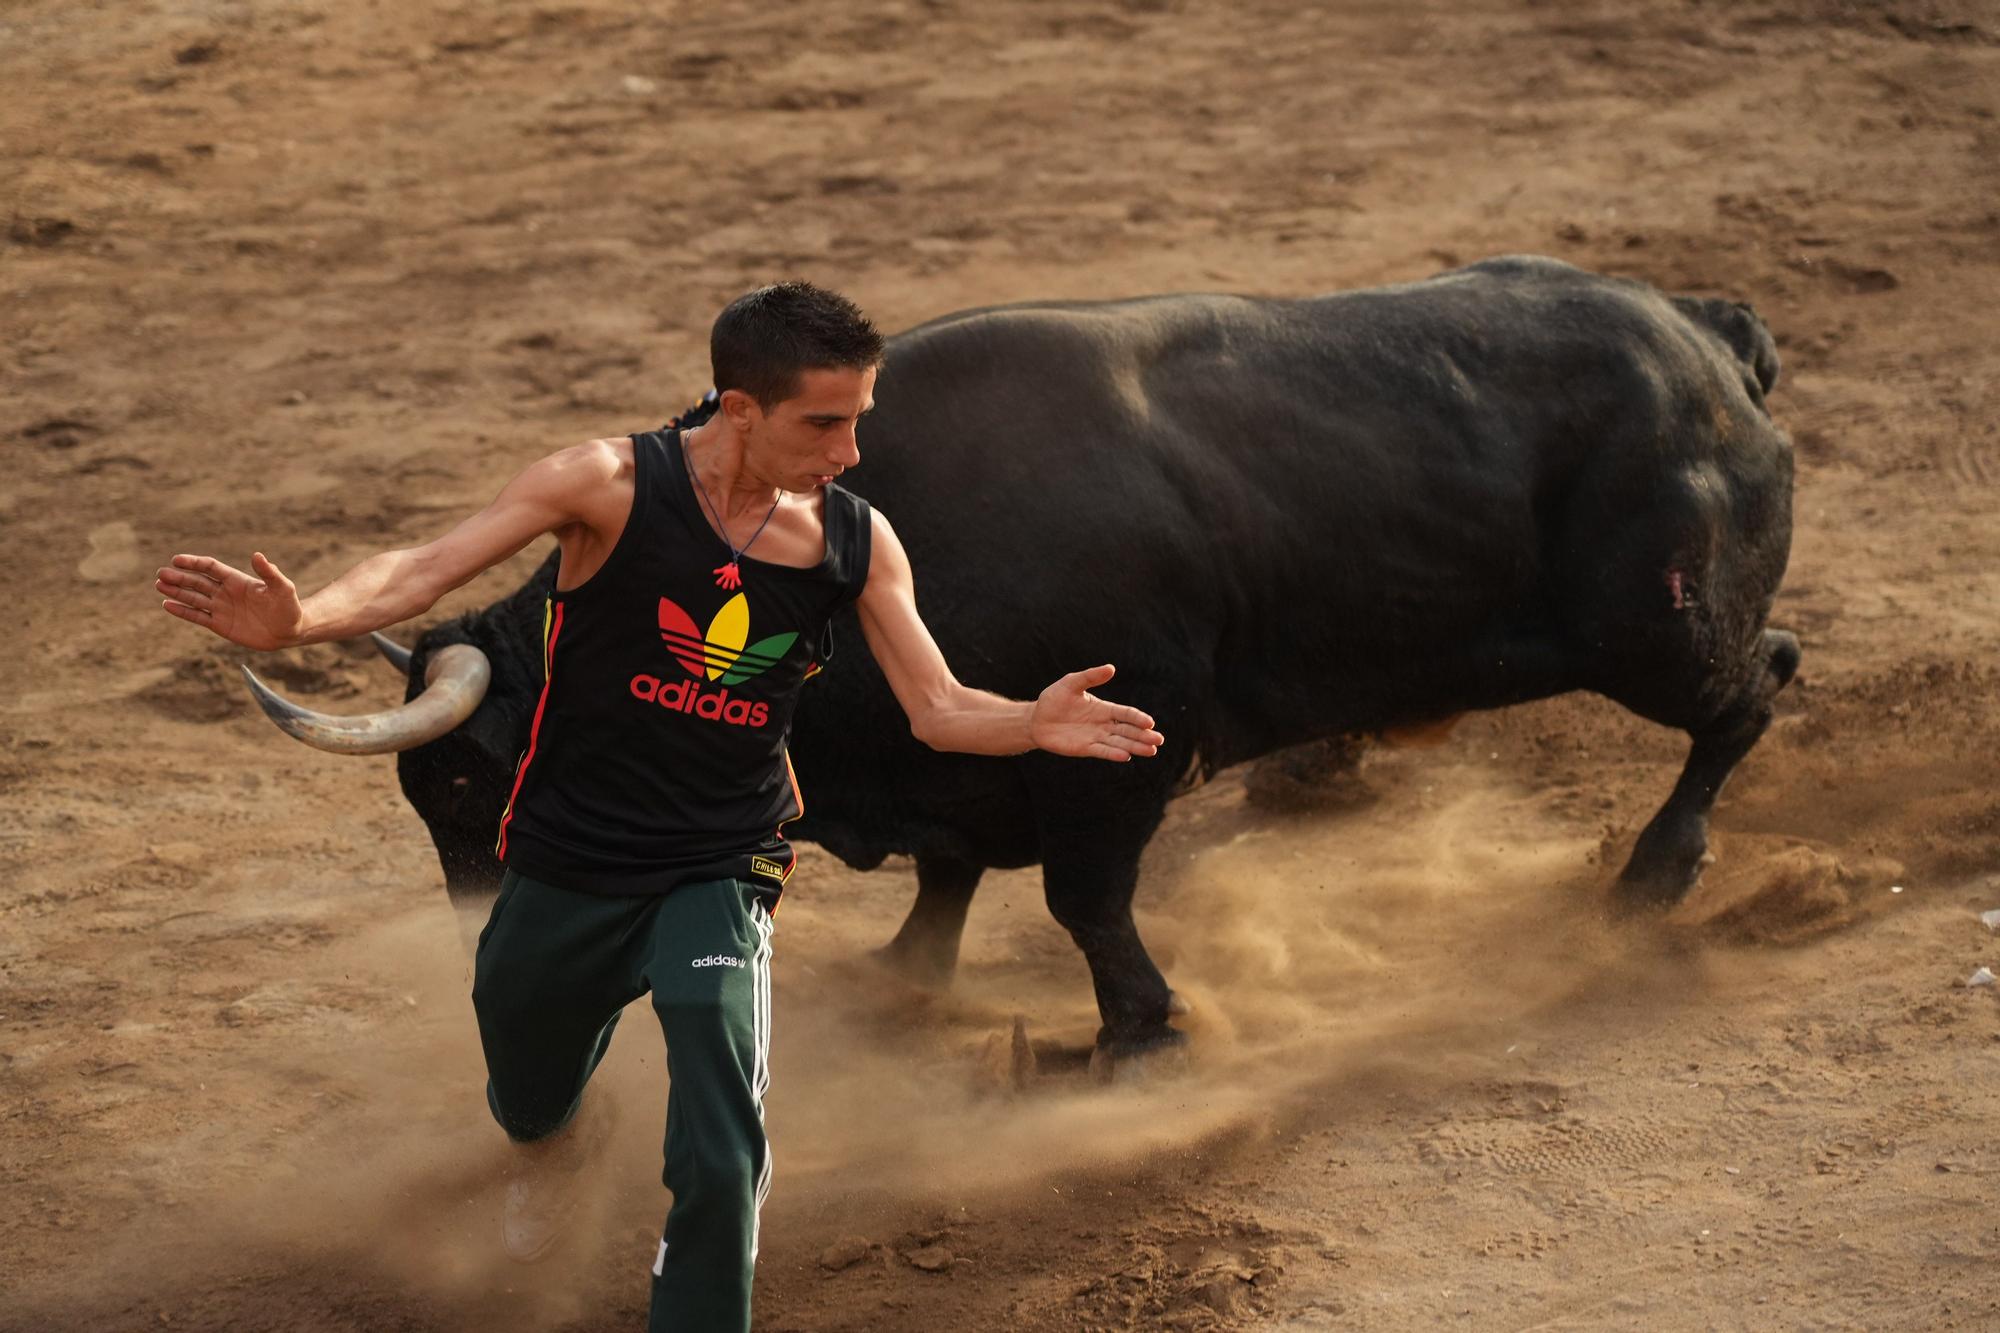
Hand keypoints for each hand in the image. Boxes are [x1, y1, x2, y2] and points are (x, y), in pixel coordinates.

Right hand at [156, 552, 305, 649]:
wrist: (290, 631)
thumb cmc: (288, 606)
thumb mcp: (282, 588)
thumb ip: (269, 573)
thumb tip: (258, 555)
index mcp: (237, 580)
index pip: (210, 567)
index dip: (193, 563)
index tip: (176, 559)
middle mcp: (225, 592)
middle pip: (197, 581)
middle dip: (179, 577)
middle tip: (161, 574)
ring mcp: (221, 608)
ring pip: (193, 598)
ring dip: (176, 592)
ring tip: (159, 586)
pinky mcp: (220, 624)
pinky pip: (197, 616)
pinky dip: (182, 611)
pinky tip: (166, 605)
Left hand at [1029, 664, 1164, 761]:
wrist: (1036, 719)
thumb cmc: (1055, 699)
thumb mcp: (1071, 683)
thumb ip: (1090, 677)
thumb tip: (1111, 668)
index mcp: (1104, 708)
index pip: (1126, 713)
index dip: (1138, 718)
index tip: (1150, 723)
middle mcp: (1104, 724)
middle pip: (1128, 730)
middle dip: (1144, 735)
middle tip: (1159, 740)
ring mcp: (1096, 737)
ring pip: (1120, 742)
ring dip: (1135, 746)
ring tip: (1151, 751)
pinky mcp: (1085, 749)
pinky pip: (1103, 751)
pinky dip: (1114, 753)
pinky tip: (1126, 756)